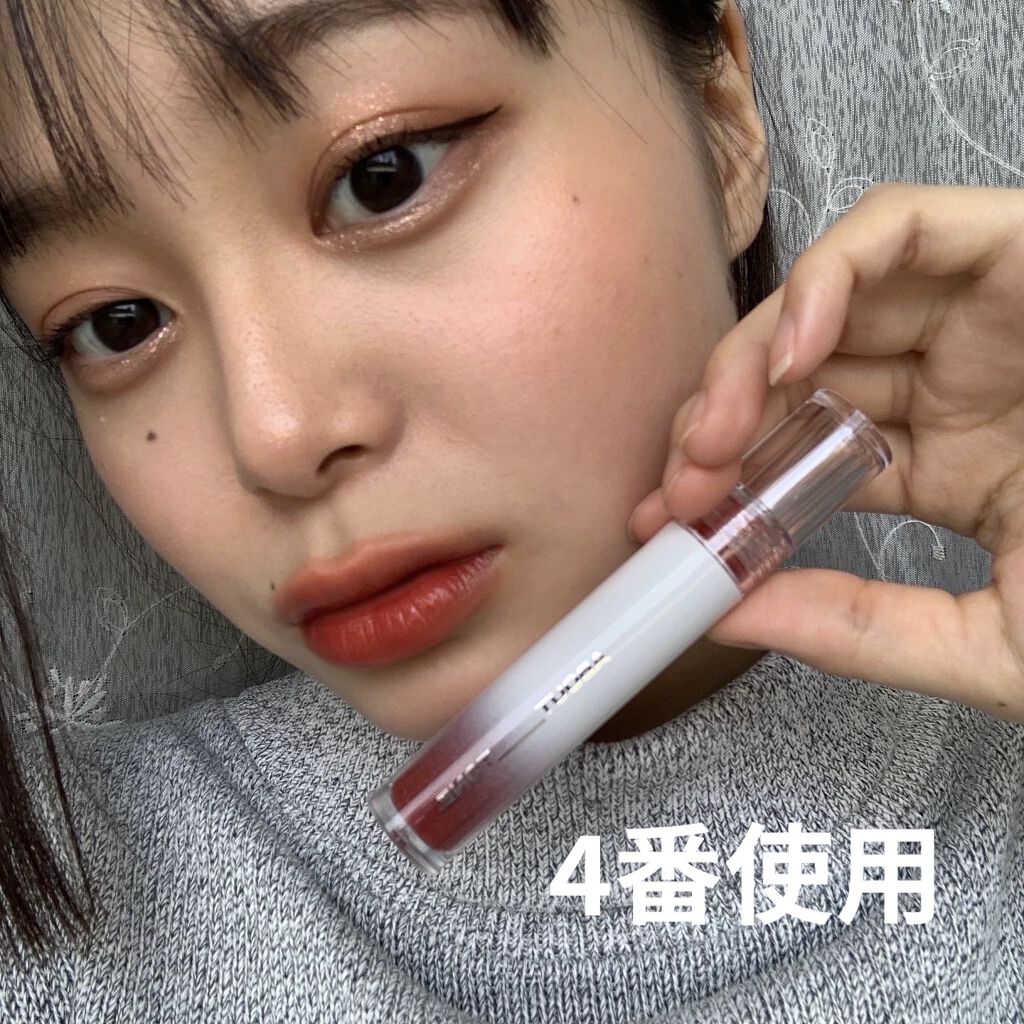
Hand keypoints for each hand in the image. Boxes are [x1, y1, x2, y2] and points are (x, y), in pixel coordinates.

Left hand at [627, 182, 1023, 722]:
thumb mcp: (994, 646)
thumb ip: (861, 633)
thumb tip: (732, 617)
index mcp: (945, 467)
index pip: (798, 457)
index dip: (724, 484)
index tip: (666, 524)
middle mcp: (954, 383)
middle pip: (796, 375)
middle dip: (719, 419)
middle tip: (677, 480)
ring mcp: (984, 317)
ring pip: (826, 302)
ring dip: (751, 357)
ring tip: (713, 430)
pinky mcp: (1020, 252)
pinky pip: (897, 228)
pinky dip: (827, 276)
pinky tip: (790, 351)